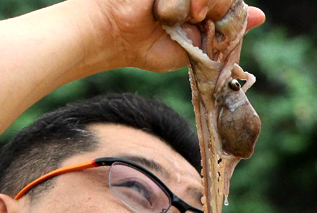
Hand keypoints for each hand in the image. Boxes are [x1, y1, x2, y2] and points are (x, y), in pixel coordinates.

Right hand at [88, 0, 264, 71]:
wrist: (113, 35)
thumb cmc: (145, 46)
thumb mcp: (190, 47)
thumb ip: (223, 33)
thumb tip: (260, 16)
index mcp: (200, 2)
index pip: (228, 1)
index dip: (227, 9)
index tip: (207, 23)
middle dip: (217, 4)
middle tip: (195, 18)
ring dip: (203, 0)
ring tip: (178, 14)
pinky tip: (166, 7)